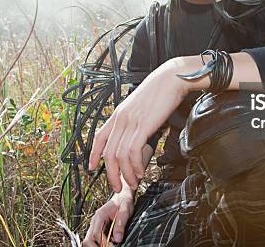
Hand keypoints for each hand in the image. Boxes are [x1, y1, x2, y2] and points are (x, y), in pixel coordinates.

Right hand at [83, 192, 133, 245]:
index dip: (103, 243)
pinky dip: (100, 244)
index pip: (95, 234)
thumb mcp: (125, 211)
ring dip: (98, 245)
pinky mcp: (99, 228)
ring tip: (110, 245)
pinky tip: (109, 243)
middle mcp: (95, 221)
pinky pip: (95, 239)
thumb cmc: (124, 201)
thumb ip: (120, 224)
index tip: (113, 246)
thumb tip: (118, 239)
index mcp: (100, 216)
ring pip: (90, 240)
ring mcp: (96, 225)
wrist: (123, 195)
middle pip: (88, 239)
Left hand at [89, 58, 187, 191]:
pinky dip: (136, 166)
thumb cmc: (160, 91)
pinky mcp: (142, 126)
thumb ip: (134, 120)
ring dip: (126, 174)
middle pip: (108, 153)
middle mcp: (121, 119)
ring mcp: (130, 122)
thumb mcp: (140, 106)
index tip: (92, 167)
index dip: (93, 154)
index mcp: (118, 114)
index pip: (99, 136)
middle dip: (111, 174)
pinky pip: (133, 152)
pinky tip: (141, 171)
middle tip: (117, 186)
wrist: (171, 78)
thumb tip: (136, 135)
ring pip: (119, 156)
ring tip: (133, 182)